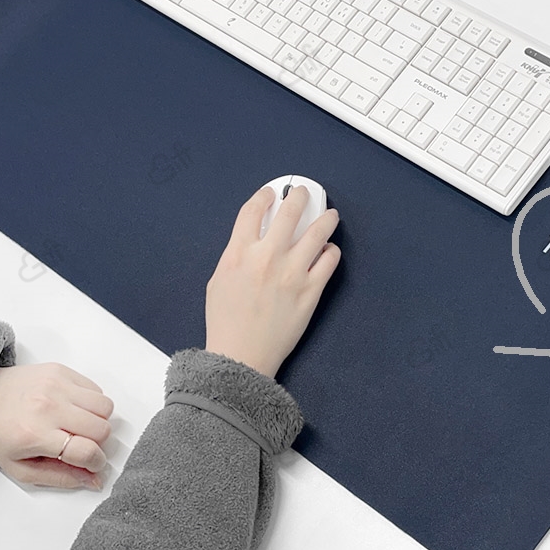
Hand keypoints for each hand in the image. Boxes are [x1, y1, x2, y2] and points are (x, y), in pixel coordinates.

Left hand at [0, 363, 113, 489]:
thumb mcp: (21, 469)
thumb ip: (60, 477)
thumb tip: (95, 479)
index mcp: (35, 435)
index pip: (87, 451)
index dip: (97, 462)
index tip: (94, 464)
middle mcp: (48, 406)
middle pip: (102, 428)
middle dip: (98, 442)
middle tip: (82, 444)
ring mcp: (56, 385)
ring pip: (105, 406)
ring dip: (98, 420)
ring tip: (79, 425)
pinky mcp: (61, 370)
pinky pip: (97, 389)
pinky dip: (92, 402)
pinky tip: (73, 409)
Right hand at [205, 185, 340, 377]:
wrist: (241, 356)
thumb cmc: (225, 323)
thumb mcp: (218, 280)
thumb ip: (235, 255)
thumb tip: (253, 240)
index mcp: (239, 253)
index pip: (253, 210)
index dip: (264, 196)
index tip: (271, 193)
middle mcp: (267, 257)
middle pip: (289, 212)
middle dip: (299, 196)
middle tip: (304, 193)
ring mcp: (292, 273)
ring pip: (318, 232)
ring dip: (325, 218)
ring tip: (330, 215)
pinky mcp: (310, 291)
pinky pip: (329, 261)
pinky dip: (331, 251)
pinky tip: (329, 250)